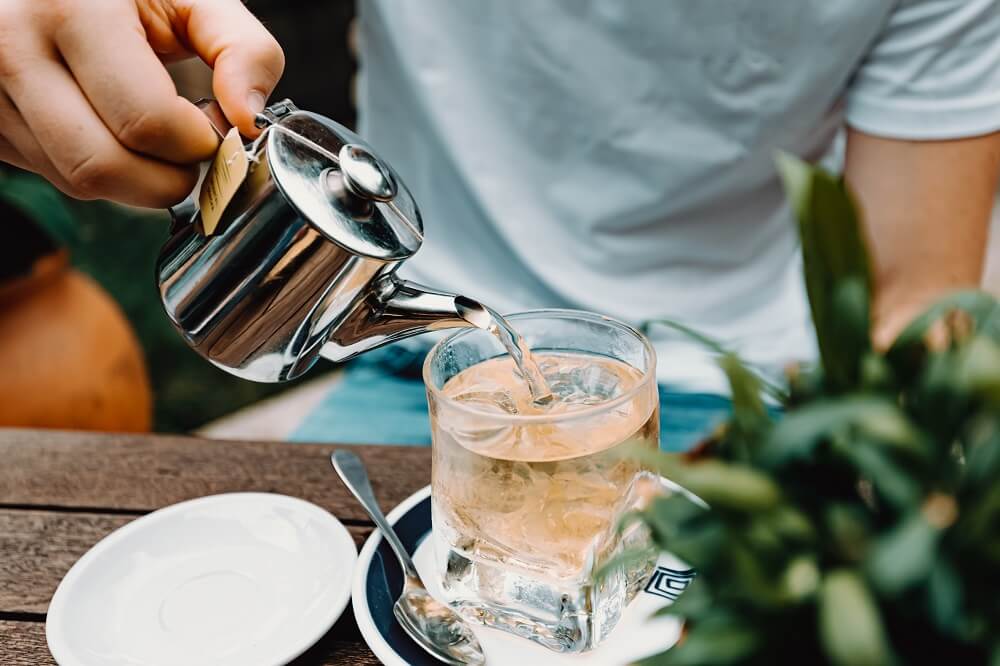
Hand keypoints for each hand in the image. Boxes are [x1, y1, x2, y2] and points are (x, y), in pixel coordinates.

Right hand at [0, 0, 283, 206]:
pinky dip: (101, 170)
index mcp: (69, 7)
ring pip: (77, 180)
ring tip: (157, 138)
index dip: (197, 143)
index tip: (213, 126)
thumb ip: (242, 49)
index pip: (147, 122)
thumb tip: (249, 121)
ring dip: (135, 181)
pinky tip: (114, 130)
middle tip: (192, 150)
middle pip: (102, 165)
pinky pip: (54, 175)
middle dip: (167, 177)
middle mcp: (12, 47)